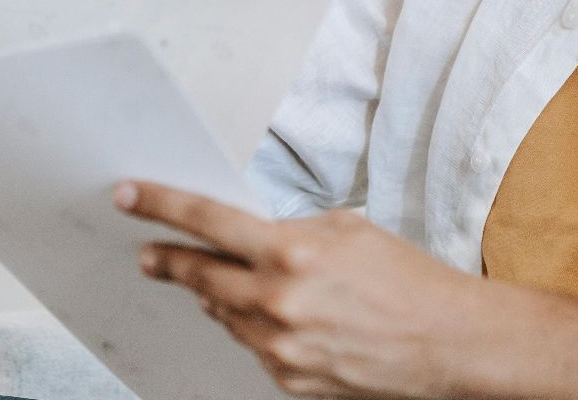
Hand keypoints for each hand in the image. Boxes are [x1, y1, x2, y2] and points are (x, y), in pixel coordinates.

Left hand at [116, 180, 487, 398]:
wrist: (448, 343)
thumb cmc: (407, 280)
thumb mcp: (347, 230)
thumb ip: (291, 232)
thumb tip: (252, 239)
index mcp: (292, 252)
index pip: (208, 222)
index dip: (161, 206)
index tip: (130, 196)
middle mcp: (278, 302)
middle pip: (201, 276)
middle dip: (170, 261)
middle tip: (150, 255)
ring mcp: (280, 347)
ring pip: (225, 314)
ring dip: (218, 295)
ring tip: (224, 282)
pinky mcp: (288, 380)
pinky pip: (253, 346)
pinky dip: (255, 327)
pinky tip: (275, 316)